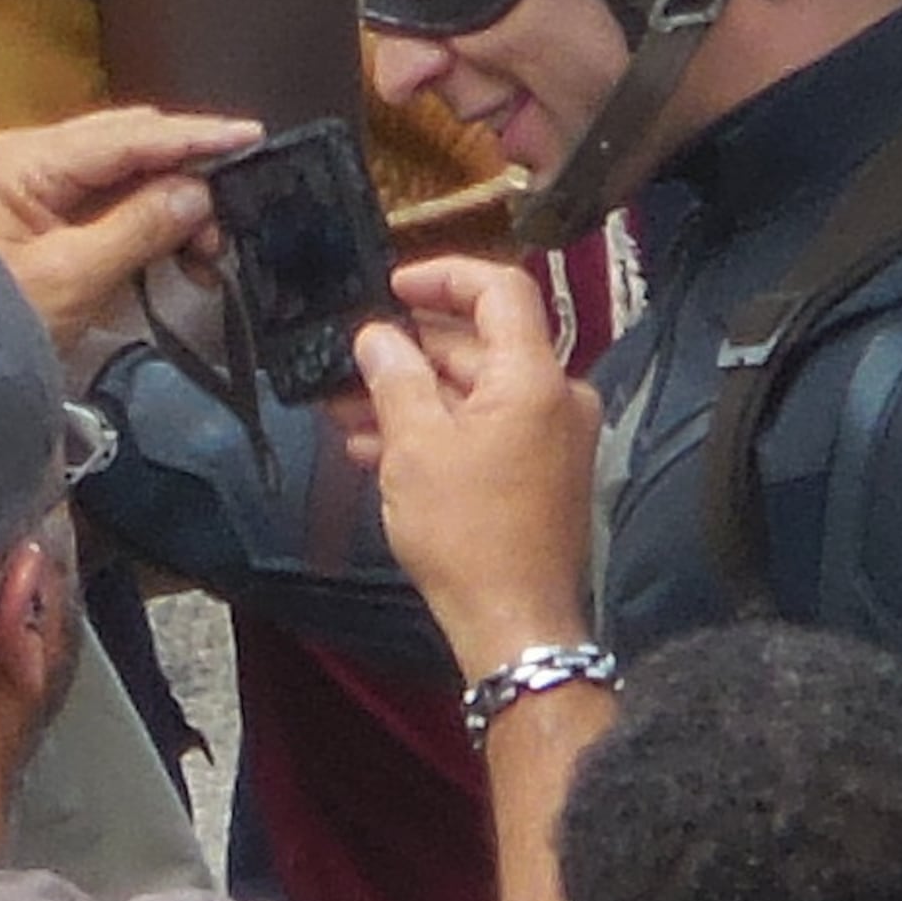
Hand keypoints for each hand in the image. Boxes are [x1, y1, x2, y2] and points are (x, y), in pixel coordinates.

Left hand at [0, 107, 260, 359]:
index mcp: (27, 161)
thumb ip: (139, 228)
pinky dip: (158, 224)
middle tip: (236, 212)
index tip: (250, 136)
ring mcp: (43, 184)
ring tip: (209, 251)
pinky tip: (186, 254)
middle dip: (190, 175)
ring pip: (133, 173)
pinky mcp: (54, 214)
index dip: (193, 136)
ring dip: (178, 205)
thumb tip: (198, 193)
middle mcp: (35, 157)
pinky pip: (119, 202)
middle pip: (133, 145)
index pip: (126, 136)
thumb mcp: (73, 278)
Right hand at [346, 257, 600, 673]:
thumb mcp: (414, 447)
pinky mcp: (539, 474)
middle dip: (410, 351)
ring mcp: (550, 439)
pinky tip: (376, 449)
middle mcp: (555, 398)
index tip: (394, 288)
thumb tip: (378, 337)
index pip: (500, 290)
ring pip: (474, 394)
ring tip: (346, 410)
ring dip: (412, 397)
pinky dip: (437, 432)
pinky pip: (485, 432)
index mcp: (535, 377)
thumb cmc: (467, 534)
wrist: (513, 623)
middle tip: (350, 360)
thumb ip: (395, 379)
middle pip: (480, 346)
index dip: (444, 277)